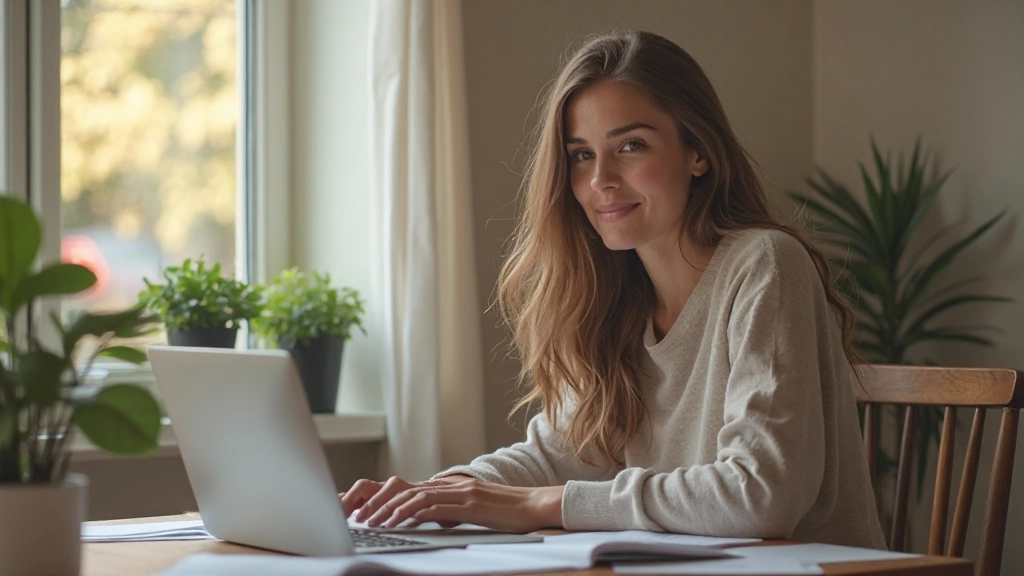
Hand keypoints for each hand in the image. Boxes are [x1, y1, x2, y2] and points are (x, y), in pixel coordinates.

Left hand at [339, 476, 563, 532]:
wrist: (535, 505)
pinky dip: (415, 515)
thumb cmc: (509, 512)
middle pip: (409, 491)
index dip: (388, 499)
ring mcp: (462, 494)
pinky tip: (401, 522)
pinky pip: (437, 508)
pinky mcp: (470, 506)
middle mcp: (454, 486)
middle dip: (382, 504)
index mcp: (454, 486)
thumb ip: (454, 510)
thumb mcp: (475, 509)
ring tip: (376, 523)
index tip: (370, 512)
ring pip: (417, 498)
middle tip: (362, 518)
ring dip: (393, 511)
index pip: (413, 490)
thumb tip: (433, 518)